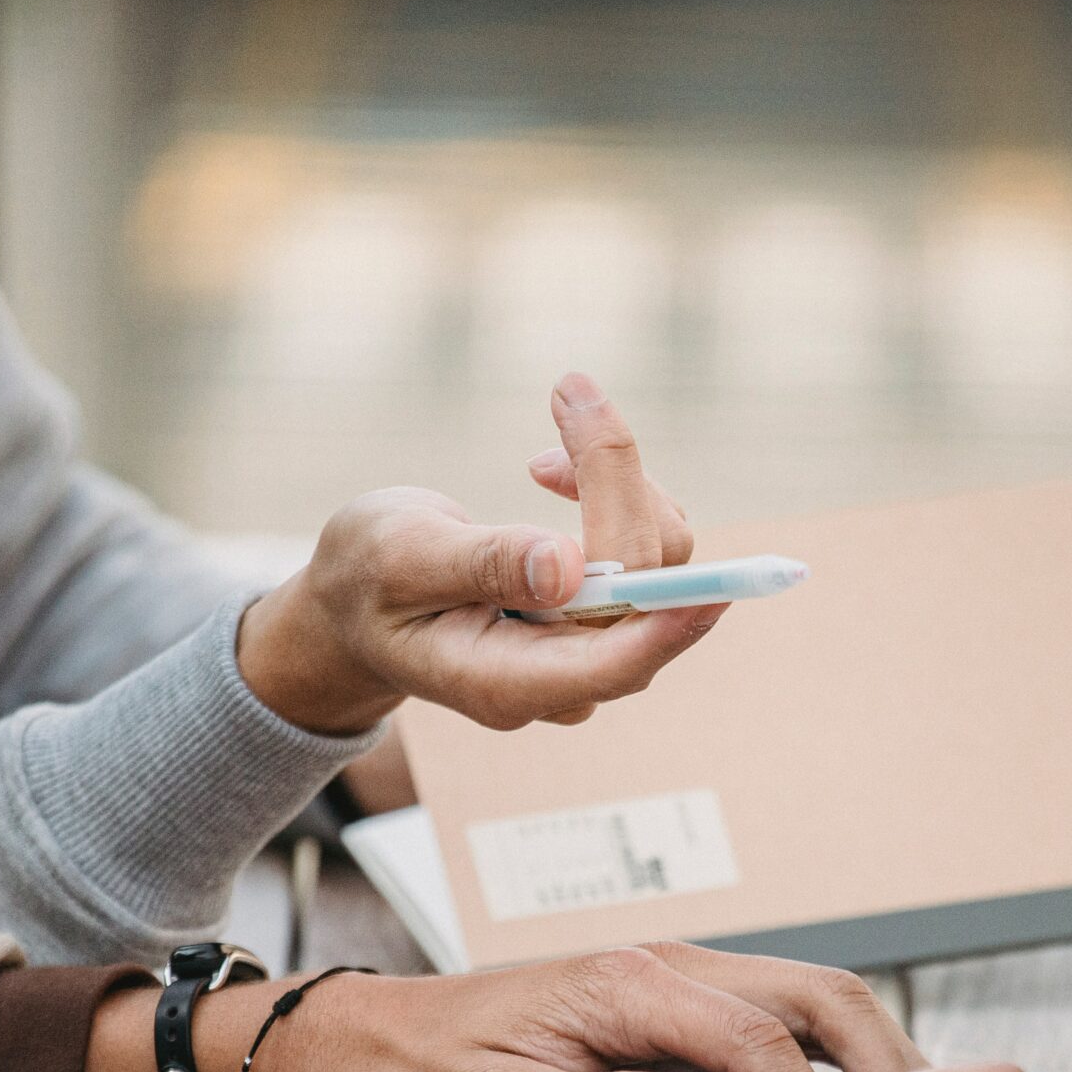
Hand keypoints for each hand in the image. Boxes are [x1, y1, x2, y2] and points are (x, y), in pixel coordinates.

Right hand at [235, 373, 711, 735]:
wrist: (357, 602)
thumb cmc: (366, 581)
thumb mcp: (398, 559)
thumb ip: (480, 565)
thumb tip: (565, 570)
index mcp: (504, 682)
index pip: (610, 664)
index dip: (666, 625)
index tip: (714, 590)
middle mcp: (561, 678)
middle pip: (641, 592)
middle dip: (617, 482)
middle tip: (569, 389)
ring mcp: (586, 650)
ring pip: (657, 565)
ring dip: (614, 479)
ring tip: (547, 432)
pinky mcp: (602, 614)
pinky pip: (646, 552)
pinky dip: (614, 490)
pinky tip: (555, 470)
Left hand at [244, 943, 929, 1071]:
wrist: (364, 1047)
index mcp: (630, 984)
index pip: (766, 1040)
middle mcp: (665, 967)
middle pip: (820, 996)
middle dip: (892, 1063)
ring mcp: (672, 981)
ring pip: (810, 1002)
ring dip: (872, 1059)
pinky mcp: (665, 1008)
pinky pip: (776, 1022)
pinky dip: (828, 1065)